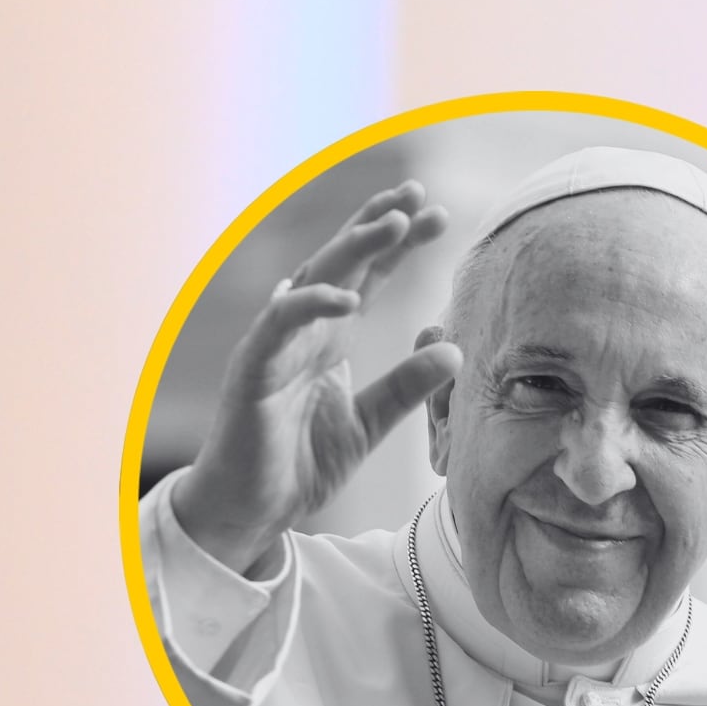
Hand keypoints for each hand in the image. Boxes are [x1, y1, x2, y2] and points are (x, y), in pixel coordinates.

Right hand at [172, 181, 459, 571]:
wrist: (252, 508)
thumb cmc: (300, 462)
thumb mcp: (370, 423)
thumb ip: (407, 386)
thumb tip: (454, 349)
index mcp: (328, 337)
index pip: (368, 276)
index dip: (399, 244)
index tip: (439, 216)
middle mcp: (302, 329)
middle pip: (344, 262)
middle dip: (381, 226)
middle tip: (421, 198)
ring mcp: (275, 344)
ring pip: (314, 279)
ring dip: (354, 248)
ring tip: (395, 224)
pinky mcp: (253, 368)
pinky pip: (280, 324)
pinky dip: (311, 305)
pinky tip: (347, 298)